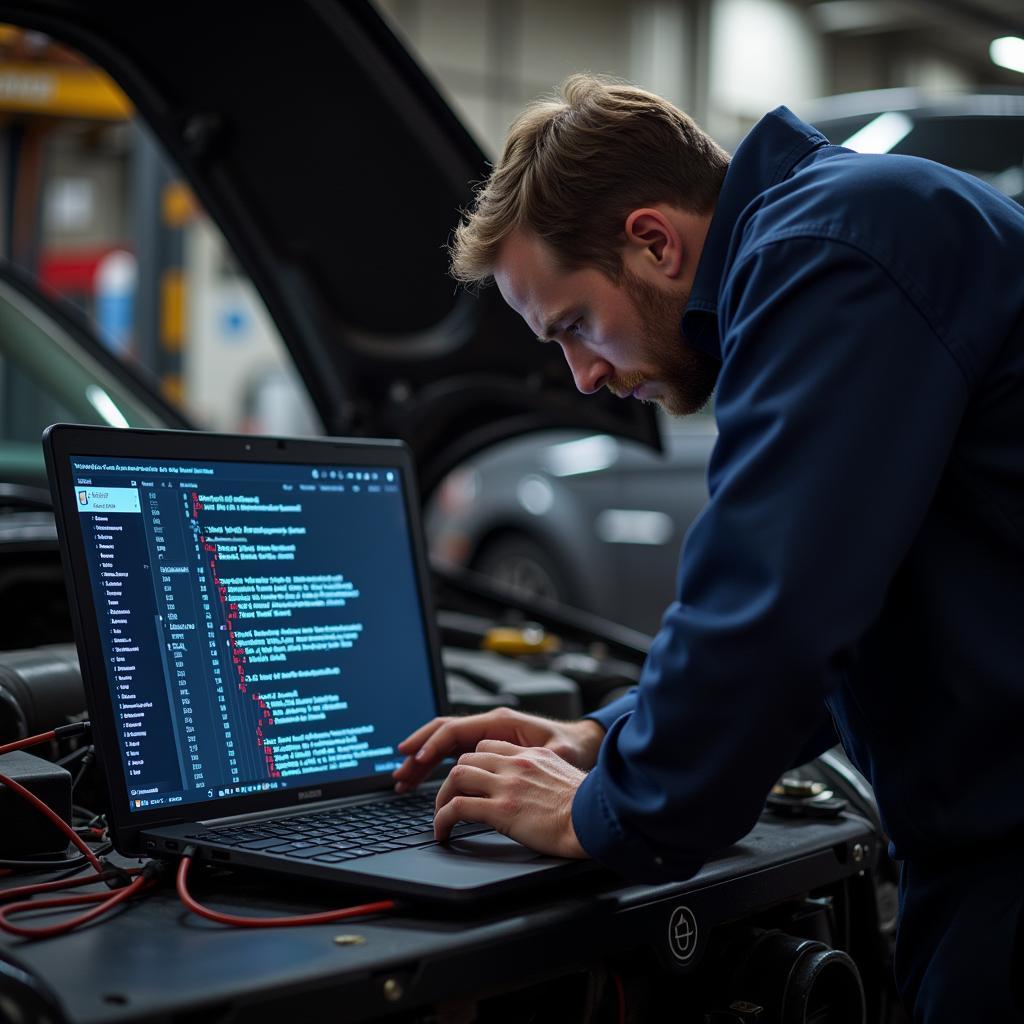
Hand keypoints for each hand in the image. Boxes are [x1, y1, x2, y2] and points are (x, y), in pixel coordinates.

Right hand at [392, 707, 604, 791]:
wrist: (585, 745)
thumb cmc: (572, 747)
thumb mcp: (557, 754)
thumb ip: (535, 758)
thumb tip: (516, 764)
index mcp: (501, 722)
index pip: (456, 729)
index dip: (434, 745)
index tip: (417, 760)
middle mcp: (490, 727)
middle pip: (443, 734)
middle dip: (418, 751)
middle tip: (399, 771)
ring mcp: (487, 737)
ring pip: (445, 745)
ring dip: (422, 760)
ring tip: (402, 778)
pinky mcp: (488, 749)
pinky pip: (454, 753)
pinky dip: (435, 764)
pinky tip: (422, 776)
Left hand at [433, 740, 588, 858]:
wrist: (596, 820)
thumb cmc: (588, 807)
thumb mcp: (565, 777)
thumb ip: (545, 775)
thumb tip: (539, 791)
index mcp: (532, 755)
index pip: (489, 747)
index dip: (473, 763)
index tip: (468, 779)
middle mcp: (516, 764)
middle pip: (467, 759)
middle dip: (453, 780)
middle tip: (449, 799)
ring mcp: (506, 785)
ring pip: (456, 778)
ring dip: (442, 798)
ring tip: (442, 817)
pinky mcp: (500, 809)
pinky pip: (457, 808)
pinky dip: (443, 819)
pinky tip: (443, 832)